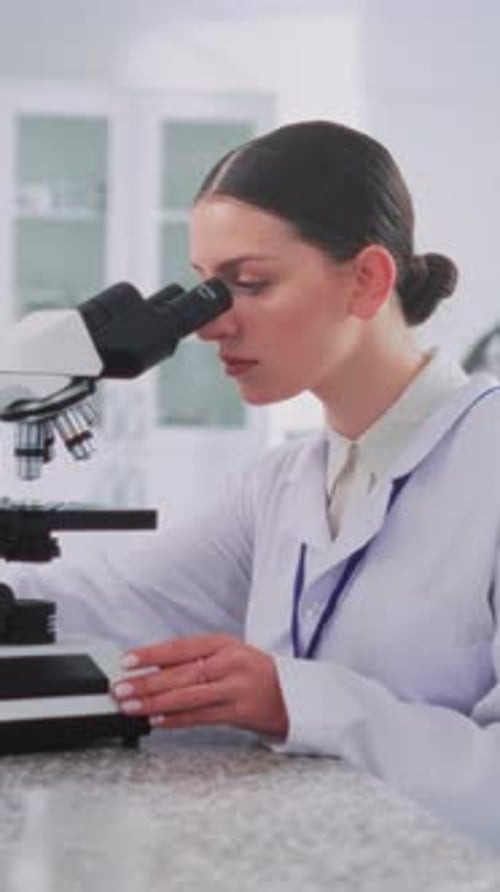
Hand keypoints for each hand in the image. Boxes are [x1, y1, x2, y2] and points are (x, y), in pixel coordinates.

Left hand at [111, 633, 288, 739]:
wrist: (290, 693)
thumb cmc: (251, 671)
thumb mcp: (226, 653)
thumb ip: (193, 659)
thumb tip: (150, 668)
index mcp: (224, 644)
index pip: (181, 647)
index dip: (152, 654)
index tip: (128, 660)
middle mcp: (230, 664)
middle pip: (182, 674)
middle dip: (147, 683)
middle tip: (121, 689)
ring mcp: (235, 689)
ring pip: (188, 697)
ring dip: (155, 703)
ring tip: (131, 706)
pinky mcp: (239, 713)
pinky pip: (201, 717)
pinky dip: (176, 720)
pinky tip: (156, 721)